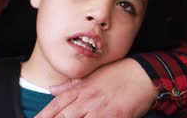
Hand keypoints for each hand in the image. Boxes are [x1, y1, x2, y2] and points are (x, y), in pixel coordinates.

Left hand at [35, 58, 156, 117]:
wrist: (143, 75)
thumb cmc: (119, 74)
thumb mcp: (92, 75)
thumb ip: (70, 85)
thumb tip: (51, 90)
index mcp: (81, 89)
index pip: (56, 106)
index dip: (43, 116)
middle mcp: (88, 100)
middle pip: (64, 117)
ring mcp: (101, 111)